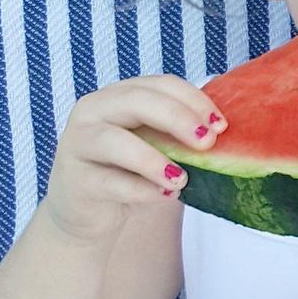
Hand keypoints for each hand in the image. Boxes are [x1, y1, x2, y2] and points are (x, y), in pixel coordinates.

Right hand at [44, 75, 224, 242]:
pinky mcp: (74, 180)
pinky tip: (163, 195)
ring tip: (182, 179)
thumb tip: (223, 132)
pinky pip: (109, 182)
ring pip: (115, 141)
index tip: (221, 125)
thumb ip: (179, 133)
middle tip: (207, 143)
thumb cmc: (131, 172)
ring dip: (154, 160)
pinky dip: (141, 190)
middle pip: (136, 101)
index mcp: (119, 95)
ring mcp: (77, 144)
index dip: (193, 100)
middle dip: (177, 119)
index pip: (160, 85)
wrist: (91, 213)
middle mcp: (94, 111)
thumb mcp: (156, 146)